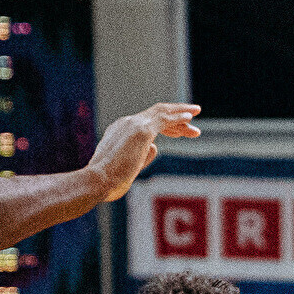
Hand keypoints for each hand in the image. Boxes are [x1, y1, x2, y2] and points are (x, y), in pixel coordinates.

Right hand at [85, 104, 201, 198]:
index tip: (181, 131)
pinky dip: (178, 117)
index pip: (147, 122)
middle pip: (156, 114)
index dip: (167, 126)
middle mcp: (126, 123)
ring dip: (181, 112)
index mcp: (120, 131)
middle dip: (176, 115)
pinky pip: (164, 119)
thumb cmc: (108, 181)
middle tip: (194, 117)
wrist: (96, 181)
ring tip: (197, 111)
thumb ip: (142, 156)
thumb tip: (155, 148)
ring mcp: (133, 124)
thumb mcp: (128, 168)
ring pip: (161, 112)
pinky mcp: (141, 130)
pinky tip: (189, 118)